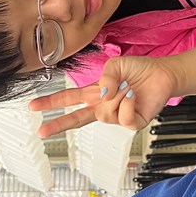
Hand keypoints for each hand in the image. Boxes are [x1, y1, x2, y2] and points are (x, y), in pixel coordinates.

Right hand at [29, 55, 181, 137]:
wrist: (162, 74)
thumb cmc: (140, 69)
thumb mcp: (116, 65)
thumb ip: (105, 77)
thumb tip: (102, 95)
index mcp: (96, 93)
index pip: (70, 98)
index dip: (52, 102)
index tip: (33, 106)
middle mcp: (104, 106)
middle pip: (77, 118)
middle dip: (58, 124)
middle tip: (41, 131)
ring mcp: (117, 117)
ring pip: (104, 114)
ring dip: (116, 97)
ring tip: (128, 87)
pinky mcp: (132, 123)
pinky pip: (122, 118)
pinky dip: (128, 103)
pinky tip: (133, 96)